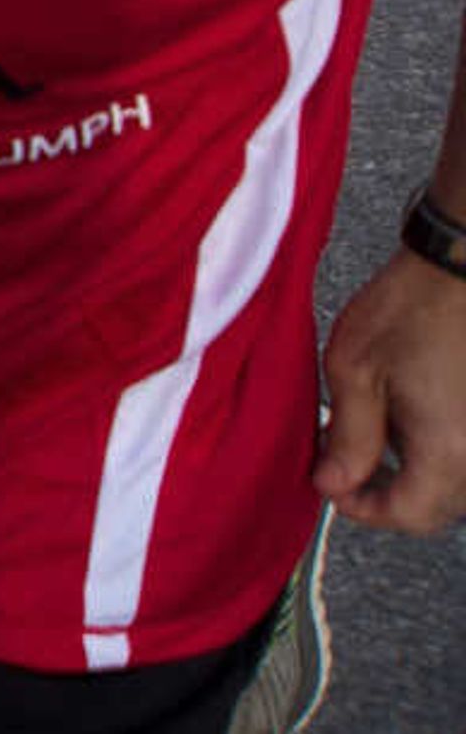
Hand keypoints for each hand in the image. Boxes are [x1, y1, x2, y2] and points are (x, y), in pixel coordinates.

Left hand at [314, 247, 465, 531]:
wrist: (461, 268)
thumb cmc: (409, 308)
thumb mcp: (354, 372)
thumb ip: (348, 438)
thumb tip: (334, 484)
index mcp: (449, 451)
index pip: (411, 515)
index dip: (365, 509)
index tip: (331, 487)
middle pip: (438, 505)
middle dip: (388, 493)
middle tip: (344, 462)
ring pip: (455, 482)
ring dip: (413, 471)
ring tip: (374, 429)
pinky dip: (437, 447)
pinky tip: (407, 411)